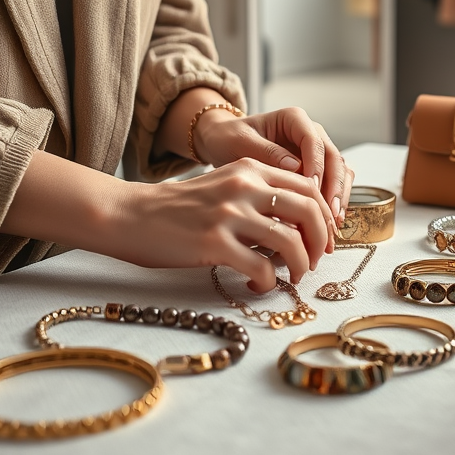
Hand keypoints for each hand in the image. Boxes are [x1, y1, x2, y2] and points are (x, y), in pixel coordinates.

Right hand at [110, 158, 329, 291]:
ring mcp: (229, 214)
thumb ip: (259, 193)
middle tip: (314, 261)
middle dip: (320, 242)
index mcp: (250, 169)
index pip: (308, 187)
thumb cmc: (179, 207)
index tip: (323, 237)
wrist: (130, 215)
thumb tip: (300, 222)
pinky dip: (268, 283)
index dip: (324, 215)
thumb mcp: (224, 184)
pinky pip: (262, 269)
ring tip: (292, 277)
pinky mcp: (214, 244)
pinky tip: (258, 286)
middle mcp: (244, 186)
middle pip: (309, 212)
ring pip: (290, 242)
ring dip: (300, 266)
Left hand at [193, 106, 354, 246]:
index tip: (311, 189)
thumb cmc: (229, 138)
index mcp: (294, 119)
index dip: (316, 166)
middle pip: (333, 158)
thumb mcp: (241, 142)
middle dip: (334, 187)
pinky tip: (329, 221)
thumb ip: (267, 152)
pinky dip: (334, 201)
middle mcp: (311, 133)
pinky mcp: (316, 169)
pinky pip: (333, 183)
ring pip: (339, 171)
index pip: (313, 141)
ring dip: (338, 197)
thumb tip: (296, 167)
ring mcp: (316, 152)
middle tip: (329, 214)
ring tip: (333, 223)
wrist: (224, 142)